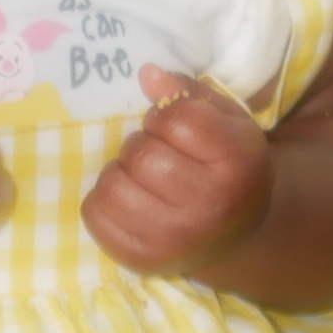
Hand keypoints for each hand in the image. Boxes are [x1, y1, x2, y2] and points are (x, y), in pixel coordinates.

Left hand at [81, 69, 271, 272]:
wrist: (234, 237)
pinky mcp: (141, 259)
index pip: (176, 119)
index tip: (171, 128)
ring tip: (141, 178)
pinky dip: (103, 201)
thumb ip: (190, 94)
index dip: (164, 116)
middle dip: (141, 146)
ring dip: (119, 173)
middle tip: (156, 155)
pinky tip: (130, 202)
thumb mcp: (225, 124)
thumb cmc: (225, 169)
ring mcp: (174, 239)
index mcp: (237, 162)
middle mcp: (209, 205)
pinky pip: (94, 214)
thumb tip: (146, 74)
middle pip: (142, 154)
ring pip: (112, 185)